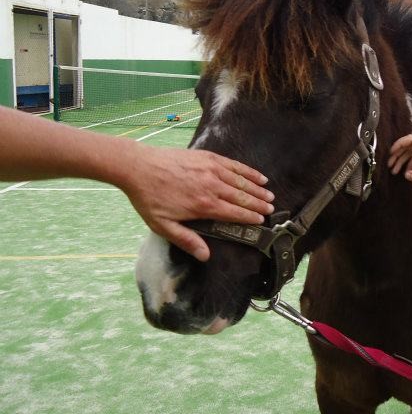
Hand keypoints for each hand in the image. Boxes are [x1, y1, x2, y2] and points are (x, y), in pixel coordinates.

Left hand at [122, 146, 274, 261]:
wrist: (138, 167)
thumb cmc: (149, 198)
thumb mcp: (162, 225)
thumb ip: (186, 240)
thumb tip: (205, 256)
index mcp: (204, 205)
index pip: (234, 213)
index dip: (250, 217)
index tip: (261, 221)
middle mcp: (212, 186)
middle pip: (242, 197)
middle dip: (258, 204)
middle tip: (270, 209)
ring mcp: (212, 170)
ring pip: (241, 181)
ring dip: (257, 189)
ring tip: (269, 195)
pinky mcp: (208, 157)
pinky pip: (234, 165)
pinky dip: (248, 172)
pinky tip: (258, 176)